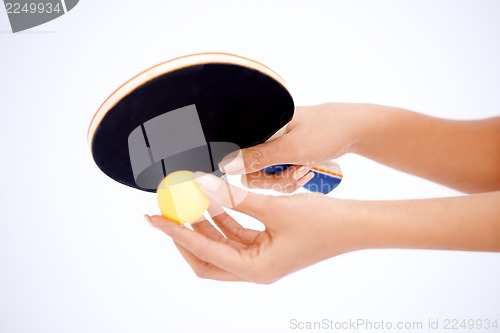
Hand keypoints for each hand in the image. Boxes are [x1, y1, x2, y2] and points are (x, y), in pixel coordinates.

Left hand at [146, 172, 360, 283]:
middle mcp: (254, 268)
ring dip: (203, 222)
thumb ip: (234, 198)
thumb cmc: (322, 222)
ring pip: (220, 243)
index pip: (203, 252)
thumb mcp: (274, 209)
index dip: (176, 233)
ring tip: (188, 198)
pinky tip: (214, 198)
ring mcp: (260, 258)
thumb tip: (199, 184)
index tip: (153, 217)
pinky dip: (222, 218)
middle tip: (165, 212)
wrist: (354, 225)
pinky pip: (235, 233)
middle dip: (184, 234)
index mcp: (254, 269)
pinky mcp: (267, 245)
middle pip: (206, 257)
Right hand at [219, 103, 367, 192]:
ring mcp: (275, 147)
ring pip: (268, 177)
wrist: (354, 129)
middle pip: (254, 173)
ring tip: (307, 169)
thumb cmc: (324, 132)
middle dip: (277, 179)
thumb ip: (257, 158)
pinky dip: (293, 178)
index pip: (240, 160)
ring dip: (287, 179)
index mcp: (259, 130)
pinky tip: (308, 170)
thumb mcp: (291, 149)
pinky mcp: (286, 154)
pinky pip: (280, 175)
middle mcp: (263, 137)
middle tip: (298, 171)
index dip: (257, 174)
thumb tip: (226, 166)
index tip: (278, 173)